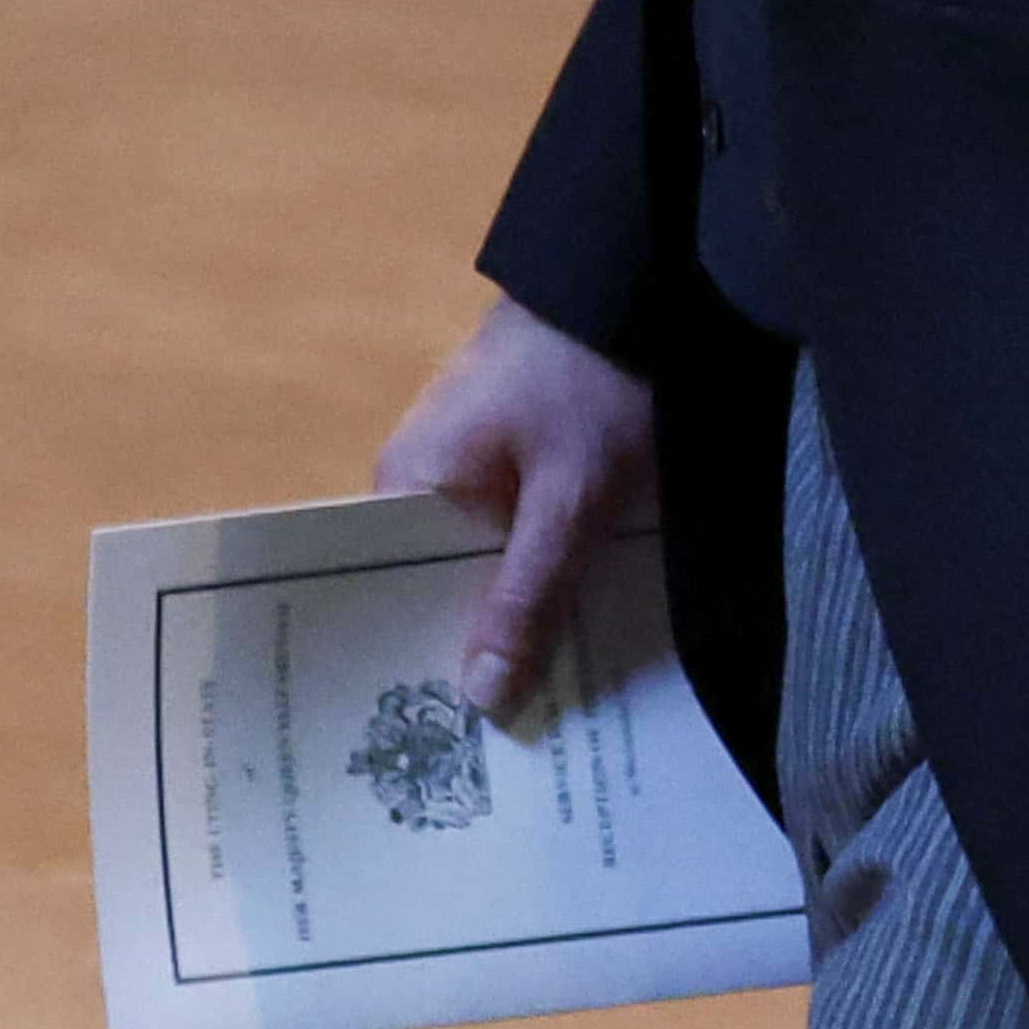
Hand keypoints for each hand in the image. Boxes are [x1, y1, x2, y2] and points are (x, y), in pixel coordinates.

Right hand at [374, 296, 655, 723]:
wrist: (642, 273)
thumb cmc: (594, 382)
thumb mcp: (572, 499)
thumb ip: (527, 595)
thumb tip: (477, 697)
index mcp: (406, 486)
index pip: (386, 599)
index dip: (416, 666)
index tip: (438, 748)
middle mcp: (425, 478)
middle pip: (442, 588)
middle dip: (479, 655)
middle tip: (506, 756)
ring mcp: (475, 463)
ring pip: (490, 566)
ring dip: (521, 619)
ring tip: (548, 715)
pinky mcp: (525, 454)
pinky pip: (523, 534)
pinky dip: (549, 574)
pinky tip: (581, 633)